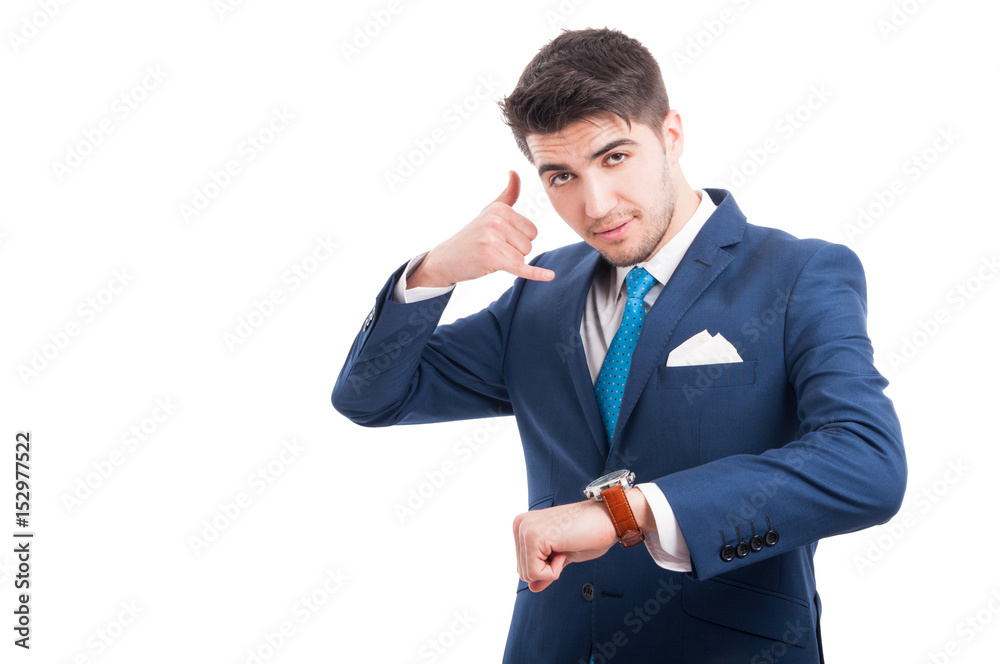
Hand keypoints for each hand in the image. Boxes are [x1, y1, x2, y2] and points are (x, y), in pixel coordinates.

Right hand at [407, 171, 555, 287]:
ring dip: (508, 262)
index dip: (518, 240)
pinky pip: (520, 267)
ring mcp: (493, 239)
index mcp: (501, 209)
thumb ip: (508, 194)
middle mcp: (497, 221)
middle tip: (493, 249)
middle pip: (529, 246)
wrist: (446, 258)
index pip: (532, 232)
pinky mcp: (491, 258)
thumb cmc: (472, 235)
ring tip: (489, 256)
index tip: (499, 239)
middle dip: (513, 252)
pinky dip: (535, 273)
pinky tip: (550, 276)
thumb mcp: (490, 210)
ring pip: (522, 258)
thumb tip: (515, 172)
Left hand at [512, 499, 618, 592]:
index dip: (546, 566)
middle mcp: (520, 525)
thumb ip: (544, 569)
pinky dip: (553, 571)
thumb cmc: (589, 533)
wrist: (608, 518)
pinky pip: (534, 573)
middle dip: (547, 568)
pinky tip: (564, 550)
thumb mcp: (562, 555)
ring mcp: (525, 529)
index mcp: (524, 525)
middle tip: (565, 547)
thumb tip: (532, 588)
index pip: (523, 565)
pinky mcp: (533, 537)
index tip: (562, 547)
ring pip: (527, 574)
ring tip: (565, 546)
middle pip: (522, 571)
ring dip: (551, 568)